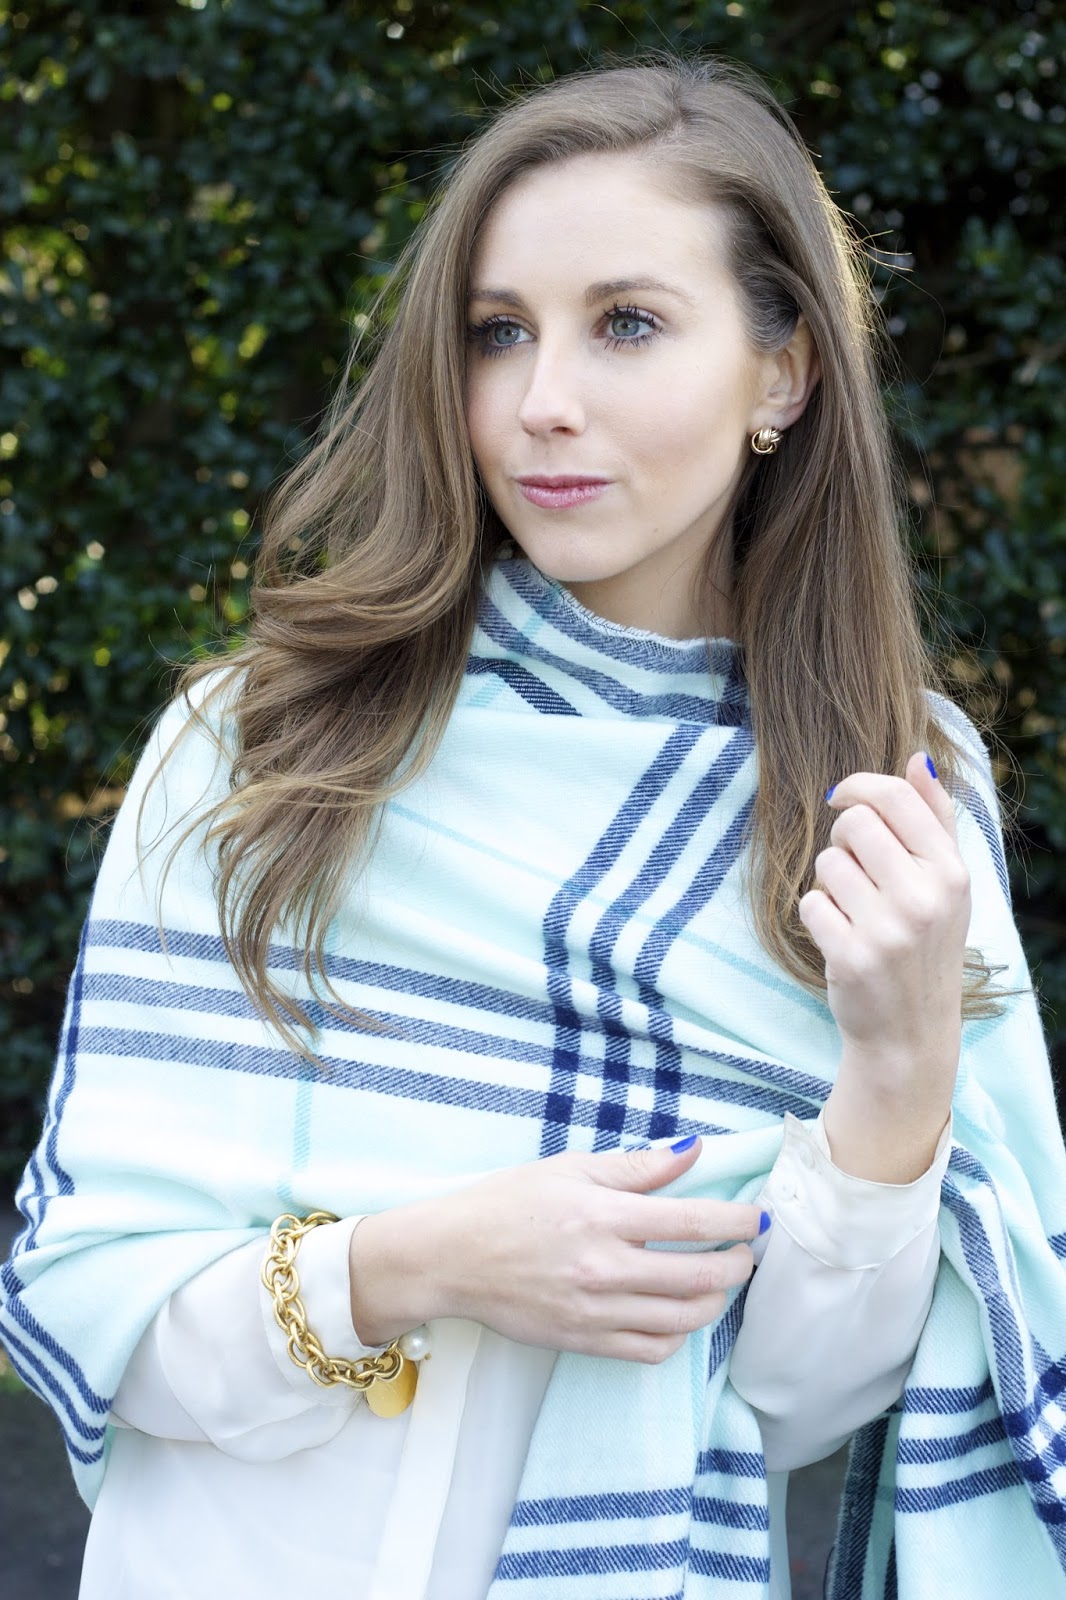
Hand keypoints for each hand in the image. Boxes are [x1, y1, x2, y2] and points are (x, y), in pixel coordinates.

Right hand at [349, 1137, 763, 1364]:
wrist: (450, 1258)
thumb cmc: (505, 1204)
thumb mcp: (569, 1169)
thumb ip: (637, 1165)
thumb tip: (693, 1150)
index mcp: (602, 1215)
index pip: (693, 1222)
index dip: (737, 1221)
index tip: (757, 1218)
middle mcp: (604, 1267)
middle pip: (699, 1277)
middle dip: (737, 1265)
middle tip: (746, 1251)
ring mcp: (594, 1311)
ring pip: (682, 1319)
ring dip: (715, 1302)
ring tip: (719, 1283)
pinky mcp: (583, 1341)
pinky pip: (649, 1349)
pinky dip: (677, 1335)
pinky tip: (679, 1314)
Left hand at [798, 751, 969, 1100]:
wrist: (910, 1031)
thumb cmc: (925, 945)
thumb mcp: (945, 883)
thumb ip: (933, 819)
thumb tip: (917, 758)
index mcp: (951, 872)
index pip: (896, 798)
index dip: (859, 785)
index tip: (841, 796)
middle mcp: (924, 898)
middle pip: (854, 823)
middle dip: (842, 836)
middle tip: (852, 866)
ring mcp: (888, 930)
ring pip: (828, 863)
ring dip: (830, 882)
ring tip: (853, 910)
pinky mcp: (851, 958)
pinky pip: (810, 903)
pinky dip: (817, 916)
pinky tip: (840, 936)